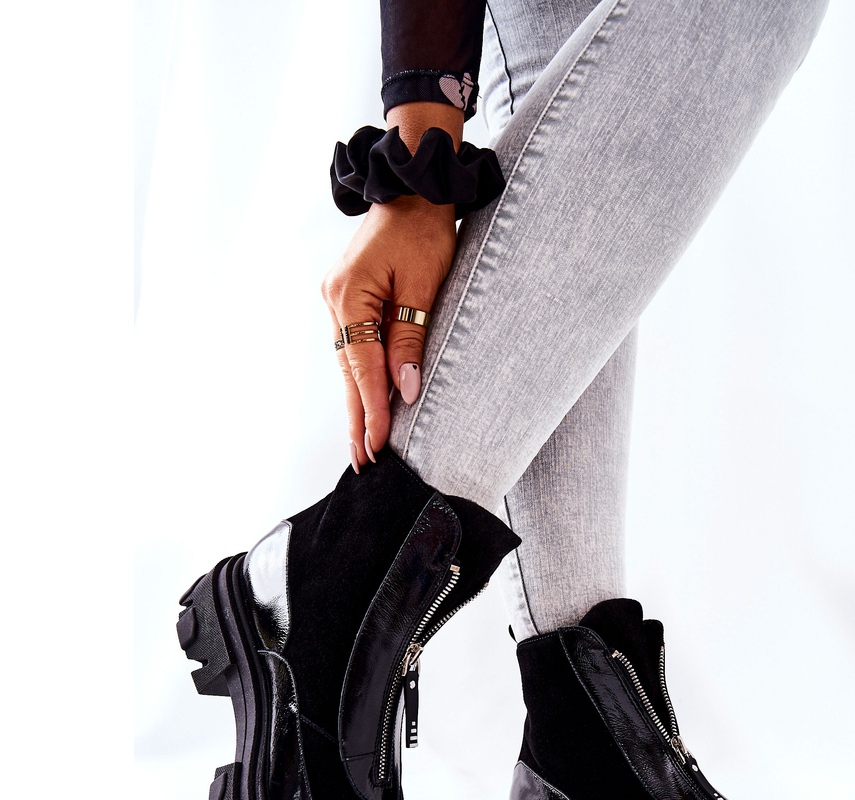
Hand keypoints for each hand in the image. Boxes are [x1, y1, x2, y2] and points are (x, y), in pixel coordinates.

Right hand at [321, 196, 455, 467]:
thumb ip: (411, 338)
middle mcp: (335, 300)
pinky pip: (353, 347)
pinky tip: (365, 403)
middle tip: (363, 461)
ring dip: (357, 402)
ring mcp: (337, 299)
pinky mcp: (348, 298)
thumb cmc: (424, 229)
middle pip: (348, 371)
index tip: (379, 444)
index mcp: (349, 295)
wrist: (414, 189)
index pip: (363, 365)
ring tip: (363, 443)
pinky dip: (360, 377)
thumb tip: (406, 388)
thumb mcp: (424, 285)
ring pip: (348, 363)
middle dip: (357, 417)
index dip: (373, 408)